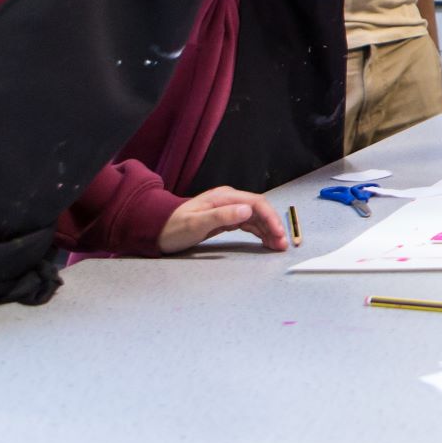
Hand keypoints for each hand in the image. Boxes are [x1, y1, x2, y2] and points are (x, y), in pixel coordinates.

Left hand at [158, 187, 287, 253]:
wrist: (158, 230)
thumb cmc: (174, 228)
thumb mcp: (196, 224)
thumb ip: (221, 216)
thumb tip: (247, 211)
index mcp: (224, 197)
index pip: (256, 203)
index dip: (270, 217)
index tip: (278, 233)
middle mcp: (229, 199)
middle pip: (260, 210)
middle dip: (273, 226)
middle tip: (283, 244)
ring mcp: (229, 208)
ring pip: (257, 218)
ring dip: (269, 231)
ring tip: (278, 246)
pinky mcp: (227, 218)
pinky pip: (250, 224)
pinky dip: (260, 232)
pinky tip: (267, 241)